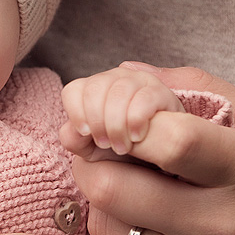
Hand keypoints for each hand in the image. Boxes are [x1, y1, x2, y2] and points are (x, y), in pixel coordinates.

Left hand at [62, 67, 184, 157]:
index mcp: (92, 88)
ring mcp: (138, 81)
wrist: (154, 156)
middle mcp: (113, 78)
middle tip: (107, 145)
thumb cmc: (119, 146)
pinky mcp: (161, 91)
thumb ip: (75, 140)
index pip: (73, 90)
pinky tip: (137, 136)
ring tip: (122, 147)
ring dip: (117, 125)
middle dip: (98, 122)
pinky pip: (143, 98)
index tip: (86, 134)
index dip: (76, 113)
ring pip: (118, 93)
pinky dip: (136, 120)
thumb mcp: (92, 148)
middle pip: (94, 90)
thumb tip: (74, 130)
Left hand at [66, 62, 234, 234]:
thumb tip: (125, 72)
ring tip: (124, 186)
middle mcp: (223, 226)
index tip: (120, 119)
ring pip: (108, 229)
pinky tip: (136, 224)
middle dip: (93, 161)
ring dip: (101, 201)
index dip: (128, 123)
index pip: (169, 142)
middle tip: (99, 150)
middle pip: (116, 188)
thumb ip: (197, 87)